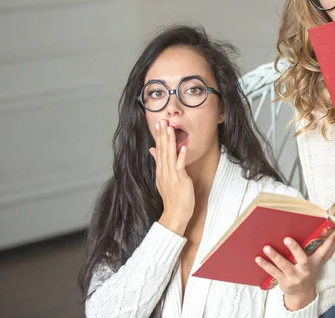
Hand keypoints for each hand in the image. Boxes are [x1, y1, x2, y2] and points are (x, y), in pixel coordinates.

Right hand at [150, 119, 193, 235]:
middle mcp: (164, 171)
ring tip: (169, 128)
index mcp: (161, 170)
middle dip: (162, 135)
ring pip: (169, 155)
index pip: (159, 150)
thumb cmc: (173, 198)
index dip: (159, 137)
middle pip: (162, 150)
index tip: (158, 124)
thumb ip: (159, 164)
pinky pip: (180, 166)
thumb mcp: (163, 179)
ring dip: (169, 141)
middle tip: (161, 121)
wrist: (175, 214)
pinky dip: (180, 156)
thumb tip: (153, 150)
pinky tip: (182, 147)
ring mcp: (171, 175)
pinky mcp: (179, 180)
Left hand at [255, 226, 334, 310]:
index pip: (326, 249)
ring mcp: (295, 276)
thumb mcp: (322, 258)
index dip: (332, 239)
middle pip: (303, 259)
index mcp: (316, 261)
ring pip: (284, 266)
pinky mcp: (284, 281)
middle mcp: (306, 269)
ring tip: (266, 247)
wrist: (302, 293)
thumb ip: (333, 243)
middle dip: (295, 249)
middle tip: (287, 239)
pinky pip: (273, 273)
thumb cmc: (311, 268)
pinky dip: (265, 265)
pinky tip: (258, 258)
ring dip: (275, 256)